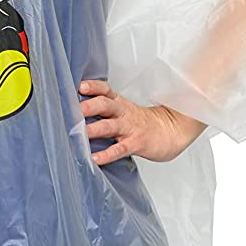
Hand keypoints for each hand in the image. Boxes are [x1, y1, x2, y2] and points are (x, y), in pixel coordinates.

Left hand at [78, 79, 205, 164]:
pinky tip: (95, 159)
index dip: (93, 87)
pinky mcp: (136, 144)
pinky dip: (106, 155)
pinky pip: (119, 149)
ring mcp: (130, 128)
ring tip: (79, 134)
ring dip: (94, 129)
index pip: (105, 90)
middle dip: (88, 106)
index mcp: (120, 104)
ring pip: (109, 126)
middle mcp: (123, 113)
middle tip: (72, 110)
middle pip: (105, 105)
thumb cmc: (144, 123)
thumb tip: (77, 112)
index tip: (79, 86)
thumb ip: (105, 110)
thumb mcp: (125, 110)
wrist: (172, 131)